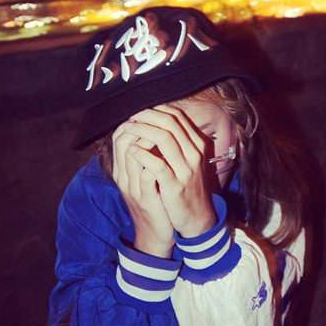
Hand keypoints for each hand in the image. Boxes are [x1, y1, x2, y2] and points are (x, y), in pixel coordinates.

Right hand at [112, 122, 174, 255]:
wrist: (155, 233)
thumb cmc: (154, 202)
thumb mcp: (146, 178)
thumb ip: (146, 158)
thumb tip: (154, 133)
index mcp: (122, 171)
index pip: (118, 136)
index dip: (134, 120)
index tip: (150, 114)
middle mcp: (124, 177)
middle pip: (122, 140)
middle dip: (140, 124)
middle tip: (157, 118)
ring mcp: (134, 188)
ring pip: (132, 153)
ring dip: (148, 138)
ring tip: (163, 129)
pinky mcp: (147, 199)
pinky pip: (148, 174)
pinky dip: (156, 160)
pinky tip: (168, 153)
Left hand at [124, 104, 216, 238]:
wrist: (198, 217)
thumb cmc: (187, 187)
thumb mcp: (188, 161)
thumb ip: (178, 142)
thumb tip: (156, 121)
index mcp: (198, 145)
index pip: (177, 117)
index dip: (156, 109)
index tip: (139, 108)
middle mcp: (194, 154)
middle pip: (170, 123)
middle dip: (147, 115)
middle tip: (130, 115)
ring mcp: (186, 169)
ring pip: (164, 138)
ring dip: (142, 130)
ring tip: (127, 128)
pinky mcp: (175, 185)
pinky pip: (157, 164)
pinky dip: (141, 154)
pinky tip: (131, 151)